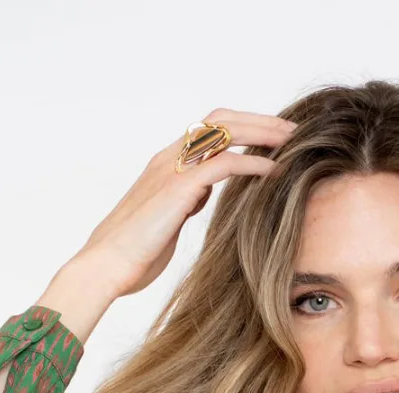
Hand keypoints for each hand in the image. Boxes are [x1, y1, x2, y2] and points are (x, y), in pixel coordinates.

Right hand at [70, 108, 296, 300]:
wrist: (106, 266)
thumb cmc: (134, 254)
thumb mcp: (168, 220)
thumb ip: (186, 201)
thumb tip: (203, 196)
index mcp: (167, 164)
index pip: (210, 129)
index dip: (243, 127)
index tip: (273, 139)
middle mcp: (170, 157)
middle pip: (221, 119)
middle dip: (259, 121)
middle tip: (292, 132)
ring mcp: (173, 167)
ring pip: (224, 130)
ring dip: (262, 133)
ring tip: (293, 142)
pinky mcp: (179, 186)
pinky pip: (224, 162)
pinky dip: (253, 162)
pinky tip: (275, 171)